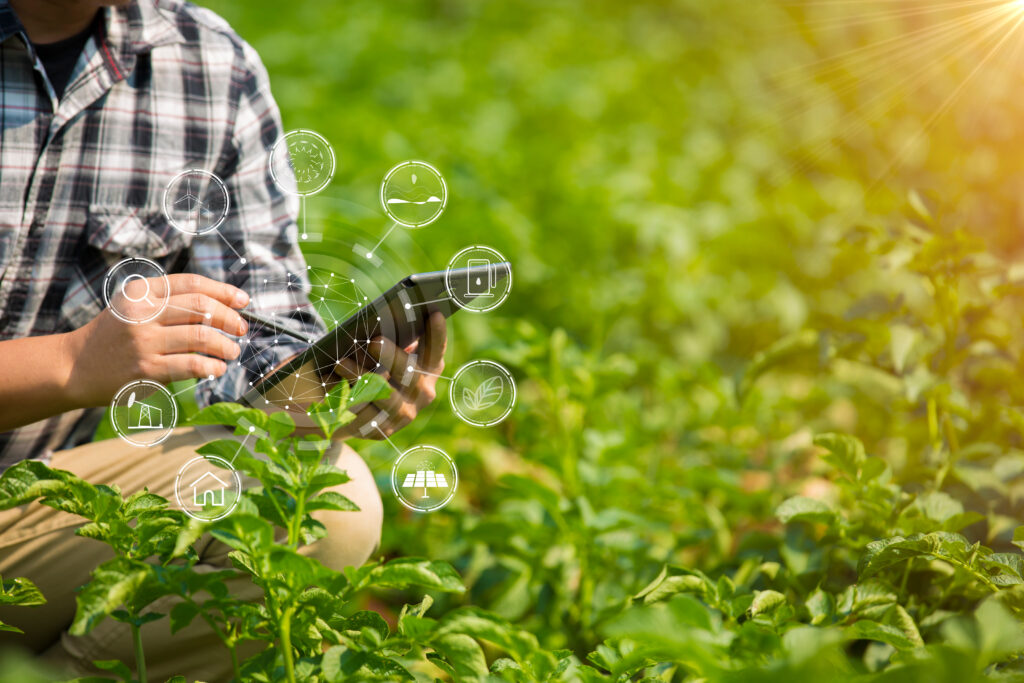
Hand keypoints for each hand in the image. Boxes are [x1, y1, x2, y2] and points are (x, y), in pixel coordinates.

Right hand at [64, 273, 248, 406]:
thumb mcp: (135, 306)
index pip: (193, 284)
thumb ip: (170, 301)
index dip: (224, 291)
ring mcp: (143, 341)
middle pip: (202, 308)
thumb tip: (224, 304)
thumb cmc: (117, 335)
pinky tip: (216, 368)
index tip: (243, 301)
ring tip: (231, 352)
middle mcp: (142, 312)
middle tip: (241, 329)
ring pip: (201, 337)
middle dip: (230, 318)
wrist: (75, 366)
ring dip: (226, 346)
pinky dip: (212, 367)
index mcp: (141, 291)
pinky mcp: (146, 369)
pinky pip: (192, 365)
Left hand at [334, 311, 446, 438]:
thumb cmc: (379, 369)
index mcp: (429, 371)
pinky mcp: (381, 429)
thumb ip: (395, 341)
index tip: (433, 313)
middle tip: (375, 342)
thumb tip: (382, 320)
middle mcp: (422, 394)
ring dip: (359, 377)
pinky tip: (330, 382)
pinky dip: (343, 396)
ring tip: (340, 363)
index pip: (435, 352)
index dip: (437, 335)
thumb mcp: (391, 355)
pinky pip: (361, 414)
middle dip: (393, 358)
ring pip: (382, 395)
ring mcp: (403, 414)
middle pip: (411, 376)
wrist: (366, 413)